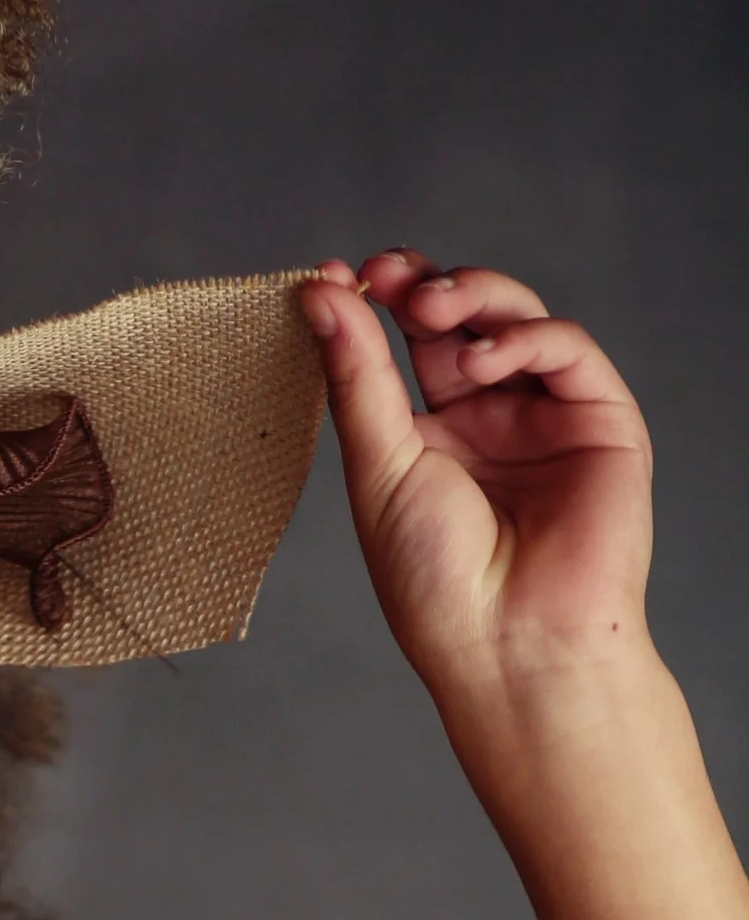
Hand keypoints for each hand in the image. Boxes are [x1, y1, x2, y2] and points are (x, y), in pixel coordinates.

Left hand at [300, 251, 653, 702]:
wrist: (511, 645)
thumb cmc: (436, 583)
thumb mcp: (378, 469)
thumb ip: (357, 378)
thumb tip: (320, 295)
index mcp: (429, 437)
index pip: (405, 345)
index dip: (376, 302)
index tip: (337, 277)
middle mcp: (488, 420)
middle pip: (459, 319)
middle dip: (422, 285)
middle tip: (386, 273)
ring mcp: (544, 416)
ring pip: (514, 319)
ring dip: (472, 295)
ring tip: (429, 303)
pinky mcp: (599, 418)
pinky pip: (566, 349)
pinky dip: (523, 338)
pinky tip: (481, 361)